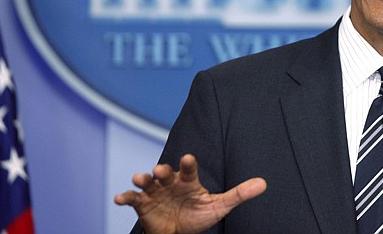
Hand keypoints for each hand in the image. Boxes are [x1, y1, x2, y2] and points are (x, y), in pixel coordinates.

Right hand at [114, 154, 266, 233]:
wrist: (178, 233)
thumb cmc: (198, 216)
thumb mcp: (219, 206)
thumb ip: (239, 194)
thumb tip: (264, 183)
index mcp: (188, 181)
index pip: (189, 169)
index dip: (187, 164)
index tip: (188, 157)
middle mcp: (170, 182)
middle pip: (165, 173)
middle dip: (162, 171)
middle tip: (159, 170)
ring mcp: (155, 192)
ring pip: (147, 182)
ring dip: (142, 179)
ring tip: (139, 178)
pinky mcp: (142, 204)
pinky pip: (132, 199)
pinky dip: (125, 197)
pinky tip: (119, 198)